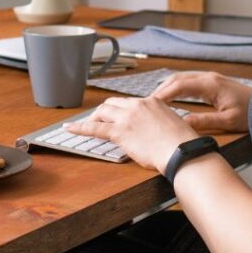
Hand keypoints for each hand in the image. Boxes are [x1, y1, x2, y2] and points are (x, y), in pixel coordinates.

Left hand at [73, 97, 195, 173]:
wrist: (181, 151)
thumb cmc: (181, 143)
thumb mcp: (172, 124)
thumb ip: (159, 123)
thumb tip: (154, 132)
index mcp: (152, 101)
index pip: (130, 102)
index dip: (121, 110)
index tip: (118, 117)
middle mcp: (138, 105)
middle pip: (113, 103)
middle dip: (104, 111)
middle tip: (100, 121)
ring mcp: (127, 117)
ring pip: (103, 111)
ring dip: (94, 117)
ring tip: (87, 125)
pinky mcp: (120, 132)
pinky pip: (94, 127)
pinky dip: (80, 127)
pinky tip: (69, 128)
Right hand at [151, 72, 251, 132]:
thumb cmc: (250, 113)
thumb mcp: (227, 121)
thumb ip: (204, 121)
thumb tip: (182, 124)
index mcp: (211, 85)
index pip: (180, 85)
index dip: (163, 93)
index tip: (150, 103)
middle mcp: (209, 78)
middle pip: (178, 78)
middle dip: (161, 89)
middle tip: (147, 103)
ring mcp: (211, 78)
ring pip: (182, 78)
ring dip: (168, 87)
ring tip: (154, 101)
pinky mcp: (212, 83)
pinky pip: (189, 82)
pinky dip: (176, 88)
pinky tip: (170, 97)